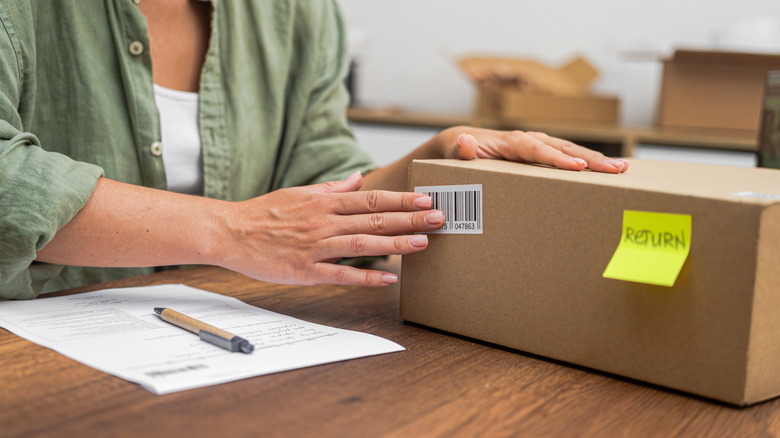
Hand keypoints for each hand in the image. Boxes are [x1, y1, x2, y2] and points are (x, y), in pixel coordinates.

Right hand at [216, 171, 443, 286]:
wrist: (230, 232)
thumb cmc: (264, 212)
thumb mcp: (299, 192)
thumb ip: (331, 188)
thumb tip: (358, 178)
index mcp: (323, 201)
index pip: (370, 198)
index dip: (400, 199)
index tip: (426, 199)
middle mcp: (323, 221)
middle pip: (374, 218)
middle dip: (409, 218)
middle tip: (439, 218)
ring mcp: (315, 246)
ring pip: (362, 243)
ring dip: (395, 243)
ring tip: (423, 244)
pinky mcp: (305, 270)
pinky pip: (340, 274)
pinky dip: (365, 276)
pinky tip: (388, 278)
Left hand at [437, 126, 628, 172]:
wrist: (461, 143)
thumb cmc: (459, 151)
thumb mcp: (455, 152)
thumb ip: (461, 150)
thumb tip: (466, 142)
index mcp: (511, 141)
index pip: (537, 150)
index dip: (558, 159)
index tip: (579, 167)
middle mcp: (529, 140)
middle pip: (563, 149)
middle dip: (591, 159)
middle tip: (617, 170)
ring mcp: (538, 145)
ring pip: (571, 151)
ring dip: (596, 160)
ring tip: (622, 170)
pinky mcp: (542, 153)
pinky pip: (568, 156)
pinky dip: (588, 162)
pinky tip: (608, 170)